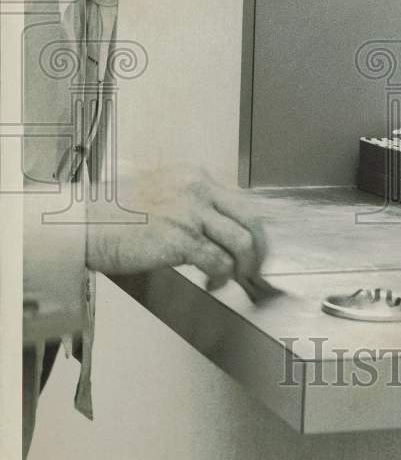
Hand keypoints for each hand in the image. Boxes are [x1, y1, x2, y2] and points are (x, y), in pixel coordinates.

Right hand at [85, 165, 269, 293]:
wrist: (83, 223)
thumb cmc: (113, 213)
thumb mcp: (161, 191)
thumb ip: (191, 202)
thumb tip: (218, 228)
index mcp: (195, 176)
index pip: (242, 200)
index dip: (254, 228)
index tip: (255, 247)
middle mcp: (198, 189)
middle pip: (252, 219)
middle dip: (259, 249)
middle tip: (255, 268)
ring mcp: (191, 213)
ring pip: (241, 242)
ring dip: (244, 267)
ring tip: (235, 279)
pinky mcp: (181, 239)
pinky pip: (219, 262)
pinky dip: (221, 278)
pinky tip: (212, 284)